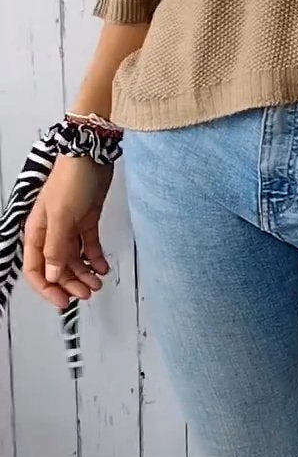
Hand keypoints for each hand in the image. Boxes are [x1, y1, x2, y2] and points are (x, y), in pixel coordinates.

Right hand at [22, 154, 112, 310]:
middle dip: (70, 284)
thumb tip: (52, 275)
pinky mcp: (87, 219)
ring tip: (98, 283)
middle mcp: (51, 231)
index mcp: (37, 231)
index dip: (47, 288)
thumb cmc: (71, 178)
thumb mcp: (61, 217)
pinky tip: (103, 267)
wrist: (92, 154)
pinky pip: (89, 246)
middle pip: (57, 267)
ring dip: (85, 273)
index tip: (63, 302)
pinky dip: (96, 258)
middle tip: (86, 294)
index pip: (35, 268)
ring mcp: (70, 226)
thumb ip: (56, 248)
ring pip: (74, 259)